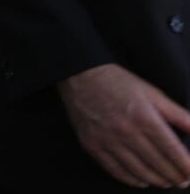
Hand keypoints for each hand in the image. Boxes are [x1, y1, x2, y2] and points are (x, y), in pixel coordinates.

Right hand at [57, 63, 189, 187]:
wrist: (79, 76)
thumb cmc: (118, 82)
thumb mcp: (152, 93)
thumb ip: (178, 114)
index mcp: (144, 118)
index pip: (173, 151)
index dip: (186, 167)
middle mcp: (126, 132)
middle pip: (158, 164)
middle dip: (176, 177)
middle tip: (184, 181)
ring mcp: (107, 140)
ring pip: (139, 171)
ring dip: (157, 181)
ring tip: (167, 183)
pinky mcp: (92, 145)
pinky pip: (115, 170)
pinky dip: (132, 180)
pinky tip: (142, 181)